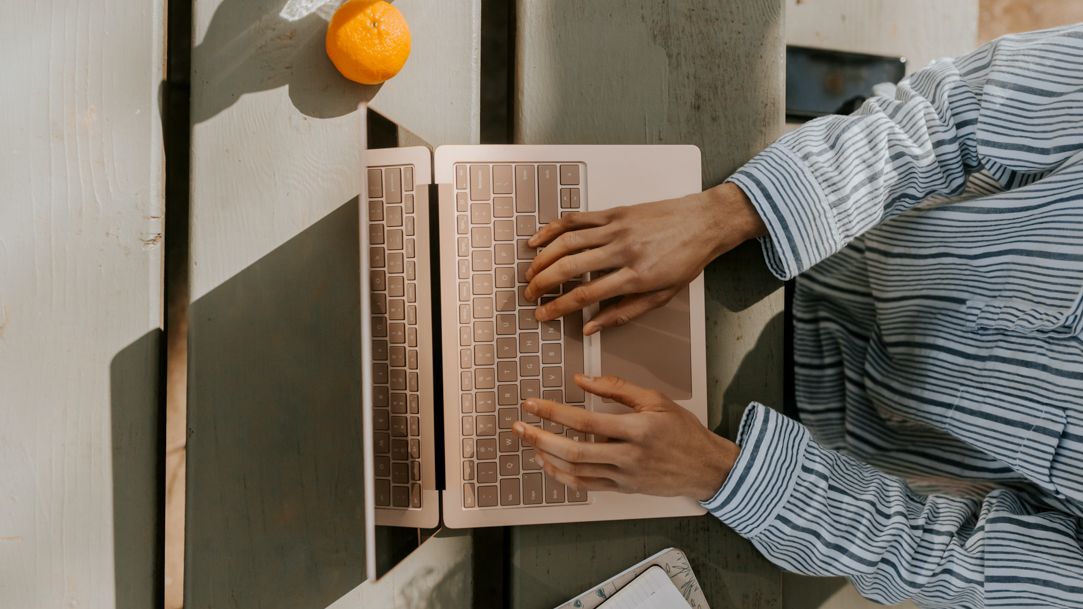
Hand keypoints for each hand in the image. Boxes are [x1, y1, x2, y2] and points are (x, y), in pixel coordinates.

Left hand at [511, 375, 738, 501]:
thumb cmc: (682, 431)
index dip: (554, 412)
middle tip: (519, 426)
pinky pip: (585, 485)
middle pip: (574, 451)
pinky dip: (562, 476)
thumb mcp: (656, 399)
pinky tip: (548, 463)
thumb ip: (617, 388)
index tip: (533, 404)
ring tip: (530, 442)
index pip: (586, 422)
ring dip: (547, 457)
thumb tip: (582, 380)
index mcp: (638, 429)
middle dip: (540, 437)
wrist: (705, 468)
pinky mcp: (622, 489)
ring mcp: (624, 477)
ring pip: (576, 472)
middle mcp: (629, 456)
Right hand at [524, 182, 765, 334]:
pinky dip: (554, 229)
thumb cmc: (687, 259)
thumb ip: (624, 313)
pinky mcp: (615, 212)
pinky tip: (540, 239)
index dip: (559, 308)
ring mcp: (617, 228)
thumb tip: (593, 327)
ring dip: (543, 258)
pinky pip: (577, 219)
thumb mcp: (662, 296)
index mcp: (636, 276)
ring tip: (530, 273)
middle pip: (570, 268)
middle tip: (530, 295)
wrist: (704, 222)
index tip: (543, 314)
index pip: (586, 296)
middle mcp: (624, 250)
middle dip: (543, 284)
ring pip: (568, 242)